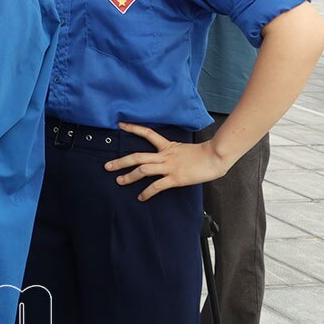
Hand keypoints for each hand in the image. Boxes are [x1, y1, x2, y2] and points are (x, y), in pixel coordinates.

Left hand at [105, 122, 229, 200]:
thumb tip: (166, 158)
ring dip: (129, 176)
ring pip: (143, 170)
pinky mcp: (175, 178)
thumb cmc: (204, 154)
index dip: (133, 128)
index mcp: (167, 146)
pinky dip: (147, 192)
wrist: (216, 157)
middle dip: (121, 162)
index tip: (120, 125)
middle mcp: (165, 155)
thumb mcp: (184, 149)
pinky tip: (141, 197)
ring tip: (119, 181)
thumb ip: (173, 152)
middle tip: (107, 166)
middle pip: (137, 156)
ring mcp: (169, 167)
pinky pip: (157, 186)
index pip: (147, 134)